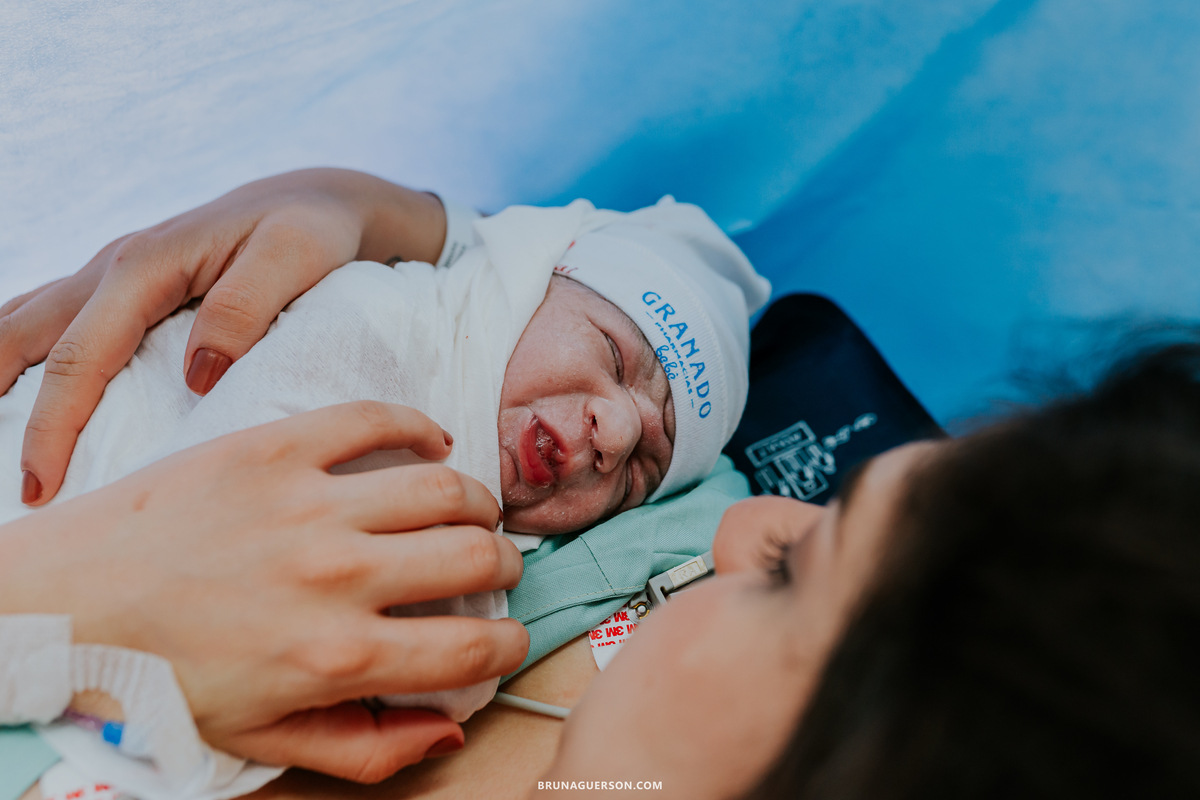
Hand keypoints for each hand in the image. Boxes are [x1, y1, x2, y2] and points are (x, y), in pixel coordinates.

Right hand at [0, 168, 446, 505]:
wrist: (316, 201)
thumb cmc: (311, 230)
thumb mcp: (294, 257)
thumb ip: (245, 309)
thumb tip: (198, 377)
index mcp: (144, 266)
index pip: (79, 357)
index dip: (53, 426)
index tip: (40, 488)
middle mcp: (111, 267)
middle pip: (24, 339)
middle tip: (8, 485)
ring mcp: (109, 276)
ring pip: (23, 324)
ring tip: (0, 445)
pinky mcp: (120, 289)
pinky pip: (50, 322)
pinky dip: (21, 359)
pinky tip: (20, 401)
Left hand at [0, 402, 527, 781]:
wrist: (65, 606)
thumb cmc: (158, 679)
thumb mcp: (259, 741)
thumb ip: (365, 748)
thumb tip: (446, 732)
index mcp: (337, 654)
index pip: (473, 648)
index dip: (509, 645)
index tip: (505, 638)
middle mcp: (337, 574)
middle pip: (477, 557)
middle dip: (505, 568)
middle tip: (493, 568)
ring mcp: (308, 502)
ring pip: (443, 486)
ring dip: (476, 503)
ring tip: (469, 512)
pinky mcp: (275, 447)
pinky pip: (375, 419)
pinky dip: (419, 426)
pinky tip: (431, 444)